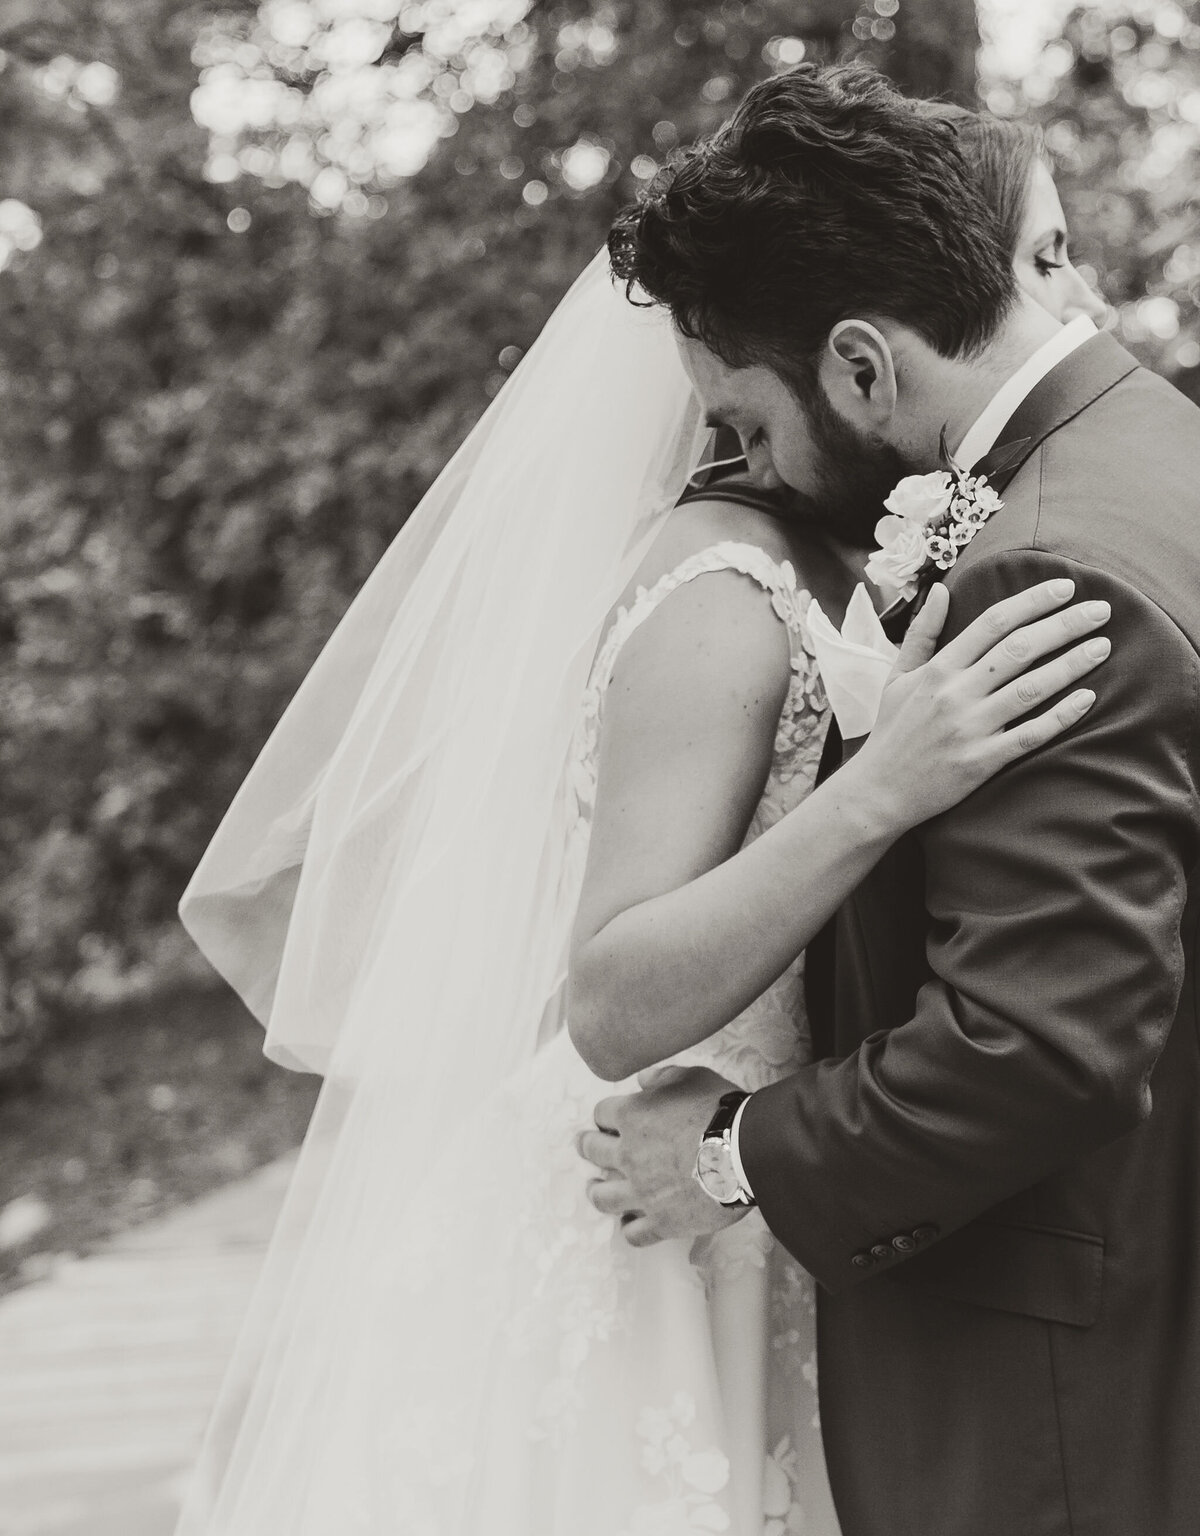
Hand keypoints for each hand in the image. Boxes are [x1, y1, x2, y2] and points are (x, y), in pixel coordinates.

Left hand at [576, 1066, 745, 1246]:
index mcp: (633, 1116)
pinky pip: (634, 1233)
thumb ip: (662, 1078)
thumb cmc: (720, 1109)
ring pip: (603, 1197)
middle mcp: (629, 1155)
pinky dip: (629, 1227)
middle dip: (587, 1146)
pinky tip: (629, 1223)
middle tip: (585, 1146)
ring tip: (595, 1188)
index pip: (602, 1113)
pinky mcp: (662, 1222)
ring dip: (596, 1190)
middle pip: (592, 1151)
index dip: (605, 1114)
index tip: (609, 1118)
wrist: (746, 1152)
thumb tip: (644, 1080)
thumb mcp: (692, 1077)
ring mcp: (642, 1192)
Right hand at [852, 578, 1109, 831]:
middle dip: (1064, 625)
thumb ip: (922, 632)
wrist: (878, 791)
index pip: (993, 623)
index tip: (1066, 588)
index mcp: (938, 669)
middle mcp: (955, 693)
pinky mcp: (982, 761)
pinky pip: (1030, 734)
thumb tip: (940, 589)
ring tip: (1103, 647)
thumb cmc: (892, 731)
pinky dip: (1060, 716)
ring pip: (1031, 688)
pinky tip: (1087, 698)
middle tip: (1100, 610)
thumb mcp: (897, 676)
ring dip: (1071, 664)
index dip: (1033, 601)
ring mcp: (970, 728)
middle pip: (1019, 648)